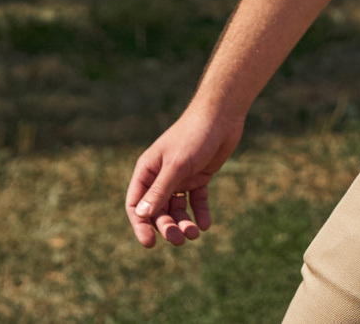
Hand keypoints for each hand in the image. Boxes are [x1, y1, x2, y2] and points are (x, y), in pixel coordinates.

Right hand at [124, 104, 244, 247]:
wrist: (222, 115)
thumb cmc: (194, 136)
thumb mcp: (176, 165)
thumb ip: (160, 190)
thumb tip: (141, 215)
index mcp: (147, 171)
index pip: (136, 204)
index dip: (140, 224)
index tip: (149, 243)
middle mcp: (161, 176)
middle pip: (158, 210)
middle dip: (167, 226)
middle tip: (180, 240)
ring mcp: (180, 177)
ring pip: (177, 208)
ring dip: (184, 222)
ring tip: (194, 234)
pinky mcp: (199, 177)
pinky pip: (196, 200)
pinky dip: (200, 212)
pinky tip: (205, 224)